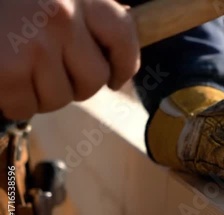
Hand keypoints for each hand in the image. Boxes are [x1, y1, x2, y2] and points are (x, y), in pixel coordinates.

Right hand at [0, 0, 139, 119]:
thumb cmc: (10, 0)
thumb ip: (83, 13)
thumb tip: (108, 48)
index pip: (122, 36)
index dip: (124, 64)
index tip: (115, 78)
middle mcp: (62, 18)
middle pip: (93, 79)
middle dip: (77, 85)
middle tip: (54, 73)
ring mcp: (35, 45)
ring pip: (61, 98)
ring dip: (43, 93)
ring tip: (23, 69)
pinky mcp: (7, 69)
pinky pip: (26, 107)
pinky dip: (15, 102)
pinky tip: (5, 80)